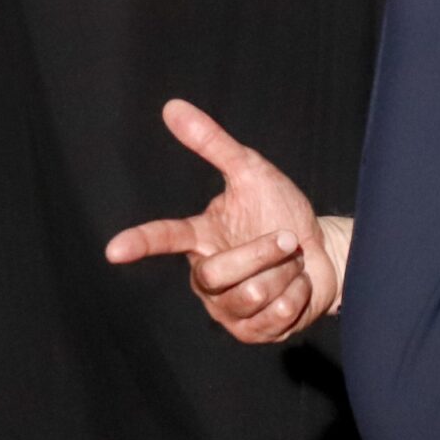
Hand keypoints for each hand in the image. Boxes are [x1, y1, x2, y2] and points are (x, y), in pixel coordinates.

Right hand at [104, 98, 343, 342]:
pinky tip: (297, 287)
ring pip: (250, 296)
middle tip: (286, 238)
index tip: (114, 250)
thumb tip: (171, 106)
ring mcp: (227, 309)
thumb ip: (212, 143)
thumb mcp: (250, 171)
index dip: (140, 243)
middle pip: (219, 273)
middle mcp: (206, 277)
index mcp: (199, 238)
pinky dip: (297, 295)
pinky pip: (274, 317)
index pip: (165, 238)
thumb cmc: (282, 211)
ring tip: (290, 265)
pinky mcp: (251, 332)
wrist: (325, 254)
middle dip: (262, 253)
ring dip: (284, 274)